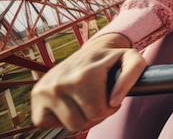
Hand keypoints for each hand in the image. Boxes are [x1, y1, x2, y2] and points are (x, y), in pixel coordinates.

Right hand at [30, 33, 145, 131]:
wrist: (91, 51)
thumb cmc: (111, 59)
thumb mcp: (131, 59)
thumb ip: (133, 75)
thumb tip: (114, 100)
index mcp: (84, 76)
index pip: (99, 113)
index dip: (110, 108)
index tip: (112, 96)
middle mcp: (60, 83)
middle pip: (83, 122)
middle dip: (96, 114)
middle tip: (100, 99)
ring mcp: (44, 89)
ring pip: (69, 125)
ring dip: (81, 116)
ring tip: (87, 100)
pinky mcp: (36, 95)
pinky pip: (48, 123)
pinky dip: (61, 117)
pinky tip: (71, 101)